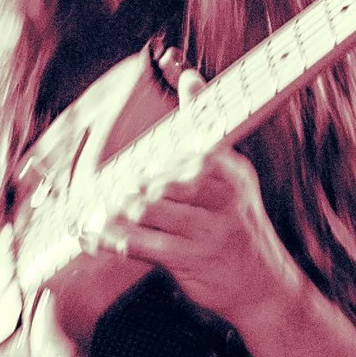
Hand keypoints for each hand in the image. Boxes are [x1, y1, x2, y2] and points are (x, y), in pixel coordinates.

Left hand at [97, 70, 305, 332]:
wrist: (263, 289)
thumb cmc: (237, 226)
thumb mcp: (232, 180)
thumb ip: (205, 134)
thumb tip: (189, 77)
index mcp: (232, 173)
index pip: (209, 131)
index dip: (194, 99)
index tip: (178, 67)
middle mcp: (222, 198)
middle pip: (166, 175)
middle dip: (140, 180)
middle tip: (126, 185)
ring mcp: (206, 231)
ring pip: (149, 208)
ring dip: (122, 209)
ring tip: (112, 210)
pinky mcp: (189, 260)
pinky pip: (139, 245)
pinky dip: (110, 240)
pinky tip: (92, 236)